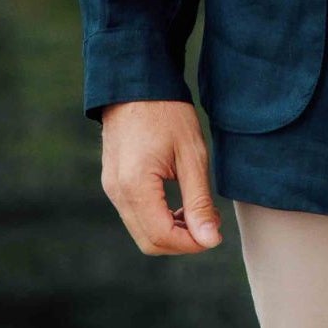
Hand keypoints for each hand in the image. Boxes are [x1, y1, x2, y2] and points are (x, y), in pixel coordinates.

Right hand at [100, 98, 221, 255]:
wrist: (137, 83)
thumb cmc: (167, 113)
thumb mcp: (191, 154)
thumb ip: (199, 201)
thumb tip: (210, 240)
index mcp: (135, 185)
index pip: (161, 237)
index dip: (191, 244)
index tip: (215, 234)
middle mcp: (117, 192)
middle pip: (149, 241)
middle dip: (182, 242)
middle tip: (210, 225)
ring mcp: (112, 188)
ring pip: (141, 231)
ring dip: (171, 232)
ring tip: (198, 212)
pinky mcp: (113, 182)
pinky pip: (135, 215)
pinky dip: (158, 219)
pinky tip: (179, 204)